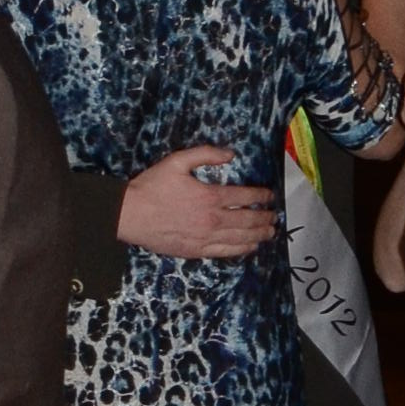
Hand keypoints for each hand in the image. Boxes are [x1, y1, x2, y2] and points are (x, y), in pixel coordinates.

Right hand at [117, 144, 276, 258]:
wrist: (130, 215)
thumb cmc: (151, 187)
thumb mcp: (177, 161)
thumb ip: (206, 154)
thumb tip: (230, 154)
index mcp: (210, 196)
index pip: (245, 197)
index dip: (261, 196)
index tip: (270, 196)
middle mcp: (212, 220)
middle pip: (248, 221)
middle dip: (265, 218)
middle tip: (274, 216)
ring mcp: (205, 238)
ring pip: (240, 239)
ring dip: (259, 235)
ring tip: (270, 233)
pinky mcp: (196, 251)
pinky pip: (225, 252)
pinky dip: (241, 249)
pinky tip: (250, 247)